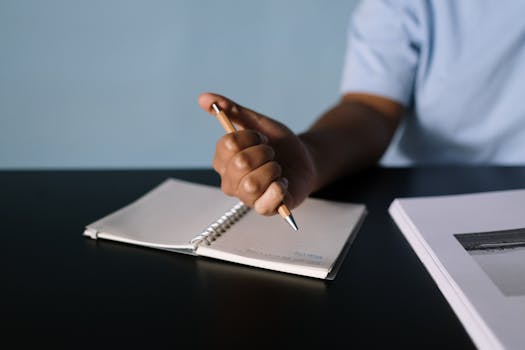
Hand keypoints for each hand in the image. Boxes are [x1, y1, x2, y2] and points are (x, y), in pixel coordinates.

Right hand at [198, 92, 316, 214]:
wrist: (304, 158)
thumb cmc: (277, 144)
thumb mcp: (256, 122)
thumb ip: (231, 110)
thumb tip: (204, 98)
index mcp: (223, 161)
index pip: (227, 144)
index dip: (250, 137)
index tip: (262, 137)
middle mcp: (230, 182)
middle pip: (240, 163)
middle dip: (264, 152)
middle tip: (272, 153)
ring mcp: (247, 198)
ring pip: (251, 184)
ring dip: (272, 169)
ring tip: (277, 168)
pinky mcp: (266, 209)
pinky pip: (265, 204)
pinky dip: (278, 189)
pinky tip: (283, 182)